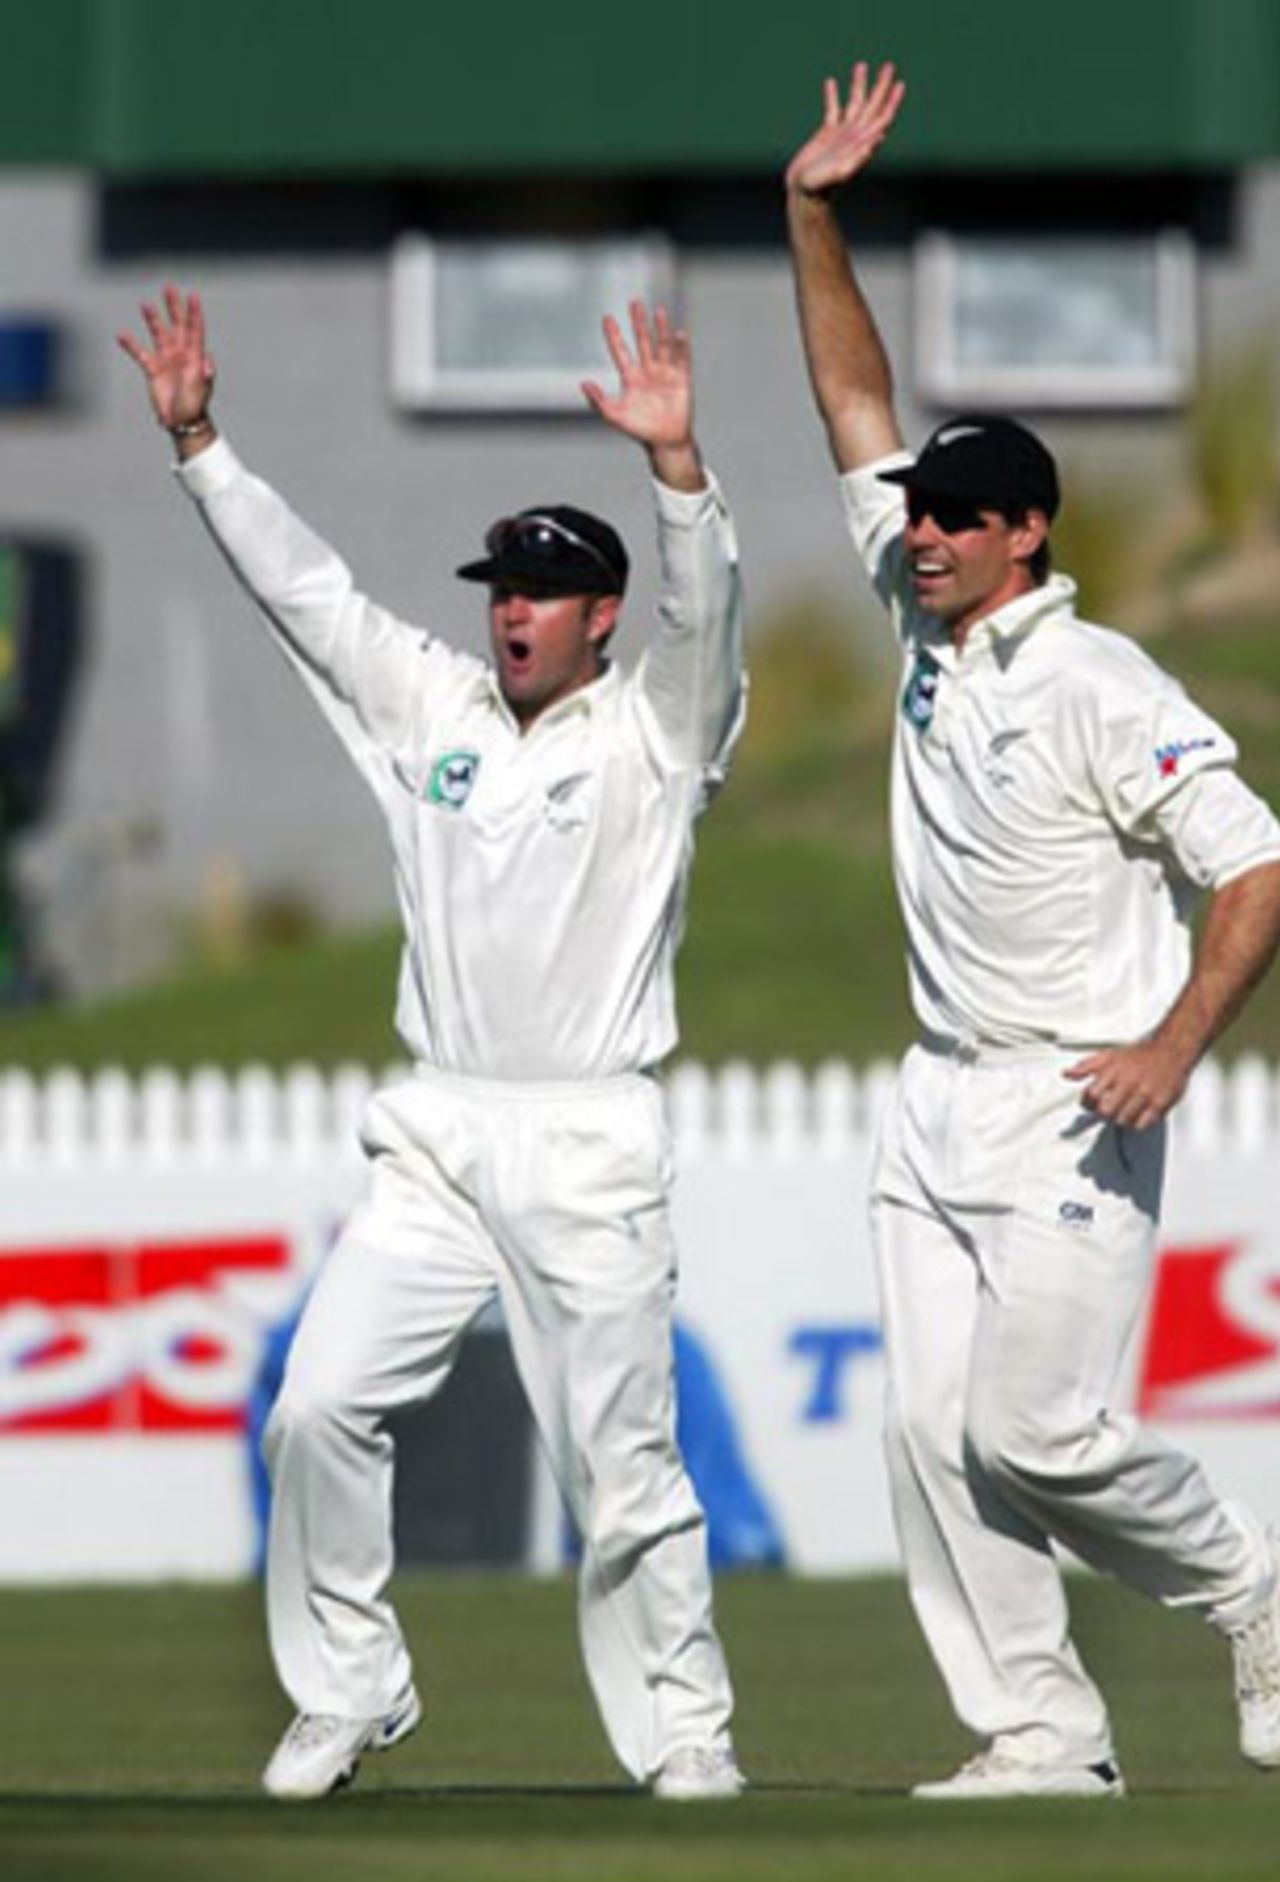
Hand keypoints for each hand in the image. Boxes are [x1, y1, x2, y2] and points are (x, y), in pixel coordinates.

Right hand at [117, 285, 214, 430]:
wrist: (182, 420)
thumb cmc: (195, 404)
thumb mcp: (202, 388)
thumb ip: (205, 373)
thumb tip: (208, 360)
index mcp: (195, 355)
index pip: (195, 329)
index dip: (194, 312)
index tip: (192, 295)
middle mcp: (181, 353)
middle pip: (176, 325)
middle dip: (173, 306)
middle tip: (168, 287)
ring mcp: (166, 360)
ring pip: (158, 334)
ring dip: (152, 319)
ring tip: (145, 304)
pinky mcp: (153, 369)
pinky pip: (140, 353)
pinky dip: (131, 344)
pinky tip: (121, 334)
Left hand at [582, 301, 693, 452]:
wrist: (664, 441)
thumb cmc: (639, 430)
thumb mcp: (614, 415)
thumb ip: (598, 400)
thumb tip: (583, 383)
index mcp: (630, 377)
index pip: (620, 350)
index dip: (613, 335)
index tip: (607, 318)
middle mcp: (647, 371)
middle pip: (642, 341)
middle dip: (638, 322)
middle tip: (635, 302)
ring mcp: (665, 373)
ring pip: (662, 345)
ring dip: (660, 329)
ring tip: (658, 311)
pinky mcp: (681, 379)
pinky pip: (681, 360)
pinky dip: (681, 347)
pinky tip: (679, 334)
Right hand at [786, 61, 905, 198]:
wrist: (804, 193)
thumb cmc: (820, 187)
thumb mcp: (839, 173)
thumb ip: (857, 159)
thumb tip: (878, 139)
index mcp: (862, 143)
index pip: (882, 118)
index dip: (891, 102)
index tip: (899, 84)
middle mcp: (855, 136)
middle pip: (872, 106)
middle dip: (881, 86)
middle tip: (888, 66)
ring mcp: (841, 134)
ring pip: (853, 104)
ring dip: (858, 85)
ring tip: (861, 65)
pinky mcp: (826, 134)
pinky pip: (832, 110)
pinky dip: (832, 96)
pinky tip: (831, 82)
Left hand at [1064, 1039, 1192, 1131]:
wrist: (1170, 1051)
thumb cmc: (1140, 1055)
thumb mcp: (1109, 1056)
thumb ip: (1086, 1067)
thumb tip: (1066, 1074)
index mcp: (1114, 1071)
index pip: (1091, 1095)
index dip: (1087, 1102)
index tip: (1089, 1103)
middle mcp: (1129, 1083)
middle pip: (1105, 1111)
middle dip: (1103, 1112)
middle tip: (1107, 1108)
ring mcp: (1145, 1094)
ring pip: (1122, 1120)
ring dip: (1119, 1119)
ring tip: (1122, 1111)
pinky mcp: (1160, 1103)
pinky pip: (1142, 1124)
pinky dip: (1136, 1124)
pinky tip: (1136, 1115)